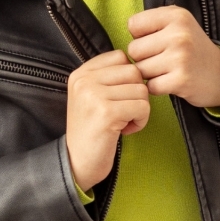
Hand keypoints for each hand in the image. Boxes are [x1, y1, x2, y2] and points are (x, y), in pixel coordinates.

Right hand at [66, 49, 149, 191]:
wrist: (77, 163)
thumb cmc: (92, 130)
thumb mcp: (91, 96)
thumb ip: (109, 78)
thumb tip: (141, 64)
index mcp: (81, 73)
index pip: (121, 57)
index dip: (129, 78)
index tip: (118, 97)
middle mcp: (85, 80)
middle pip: (134, 71)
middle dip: (137, 93)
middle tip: (124, 112)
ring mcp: (94, 95)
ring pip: (141, 89)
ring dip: (140, 109)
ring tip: (123, 122)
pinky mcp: (106, 112)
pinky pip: (143, 107)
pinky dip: (141, 121)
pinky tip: (125, 130)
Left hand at [127, 5, 219, 108]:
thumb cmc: (191, 48)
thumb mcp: (178, 23)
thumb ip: (152, 21)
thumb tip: (127, 33)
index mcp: (176, 15)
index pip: (133, 25)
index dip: (140, 36)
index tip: (156, 41)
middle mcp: (179, 34)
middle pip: (134, 49)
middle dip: (143, 57)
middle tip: (162, 59)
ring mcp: (180, 57)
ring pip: (140, 69)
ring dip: (149, 74)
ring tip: (167, 70)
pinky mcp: (181, 80)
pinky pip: (150, 86)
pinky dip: (157, 87)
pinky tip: (170, 81)